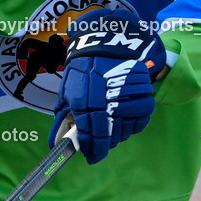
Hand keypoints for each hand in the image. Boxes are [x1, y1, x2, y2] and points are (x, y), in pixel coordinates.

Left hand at [49, 9, 165, 163]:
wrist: (103, 43)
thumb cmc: (82, 69)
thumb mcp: (67, 91)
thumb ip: (64, 117)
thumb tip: (58, 141)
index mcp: (83, 98)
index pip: (90, 133)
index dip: (92, 150)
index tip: (91, 157)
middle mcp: (104, 96)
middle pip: (109, 134)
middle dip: (105, 145)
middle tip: (101, 147)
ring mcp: (124, 91)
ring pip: (128, 127)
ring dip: (120, 135)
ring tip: (114, 133)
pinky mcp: (141, 86)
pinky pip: (143, 115)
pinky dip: (136, 123)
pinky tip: (127, 121)